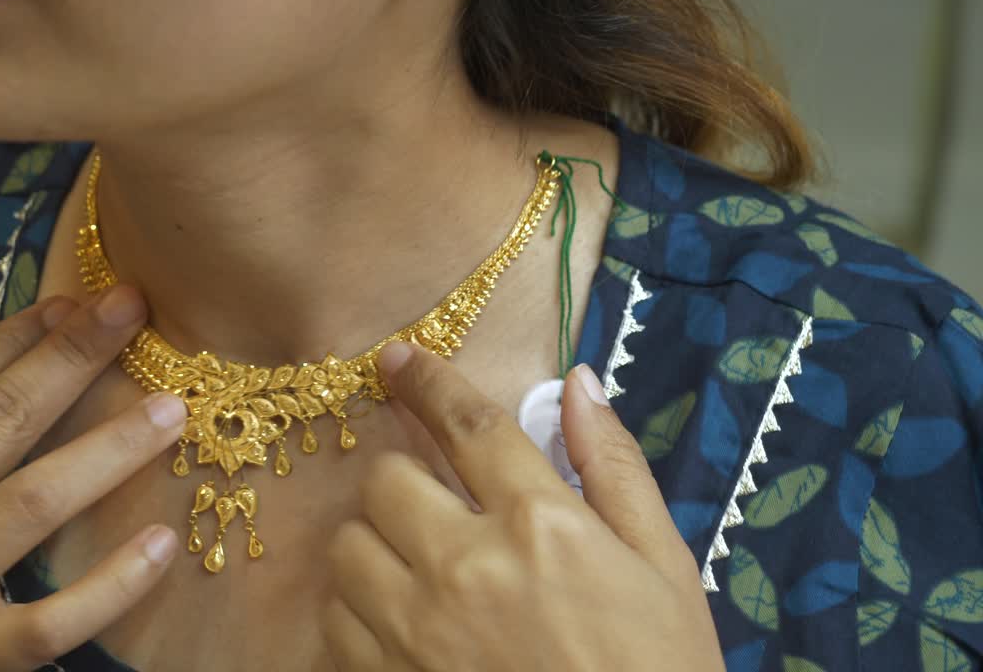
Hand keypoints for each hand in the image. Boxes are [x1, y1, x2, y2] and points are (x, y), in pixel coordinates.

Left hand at [322, 342, 722, 670]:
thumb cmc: (656, 668)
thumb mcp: (664, 565)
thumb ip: (613, 468)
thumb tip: (578, 382)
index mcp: (540, 525)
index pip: (467, 424)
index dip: (428, 381)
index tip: (398, 358)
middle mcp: (467, 567)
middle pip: (386, 481)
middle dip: (407, 480)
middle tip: (436, 505)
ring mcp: (418, 630)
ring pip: (348, 548)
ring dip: (376, 545)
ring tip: (416, 566)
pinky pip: (335, 621)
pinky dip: (358, 612)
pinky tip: (400, 623)